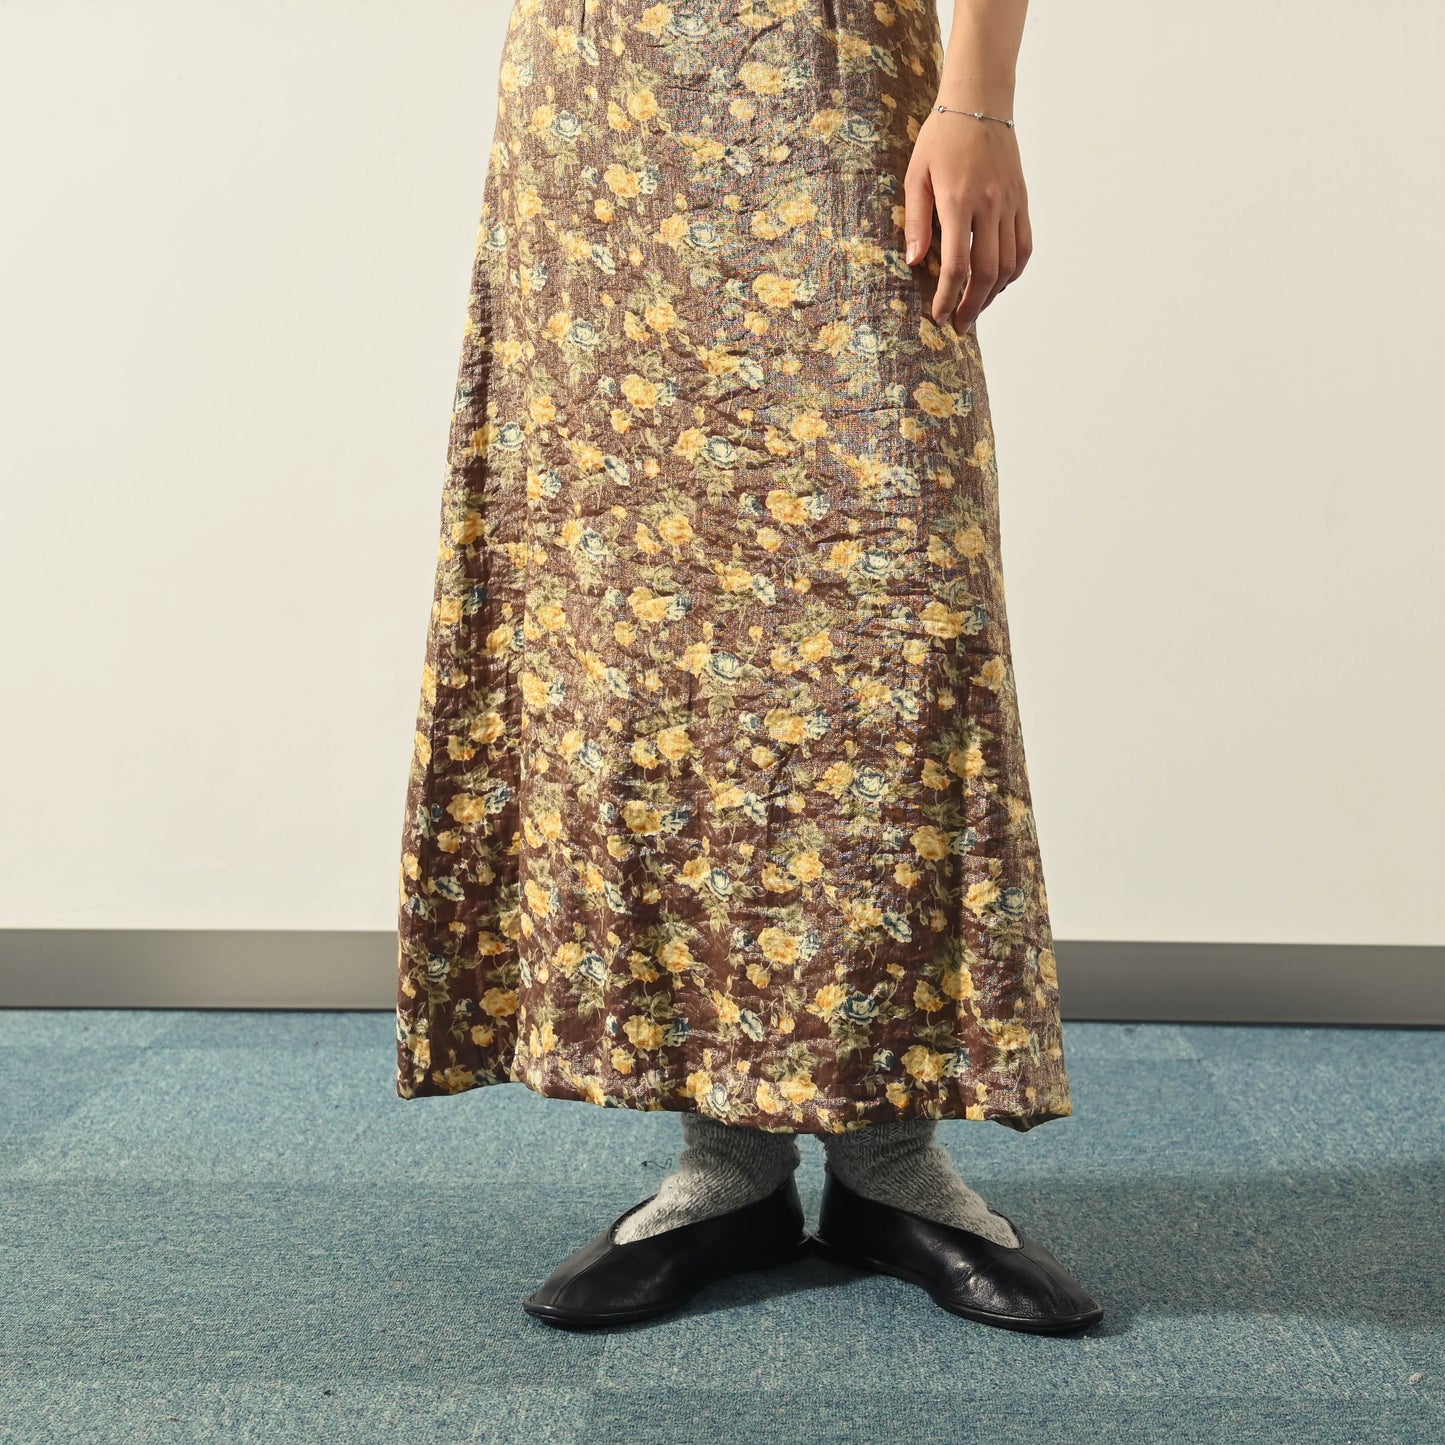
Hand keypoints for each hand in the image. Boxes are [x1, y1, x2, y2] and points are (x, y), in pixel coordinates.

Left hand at [904, 110, 1031, 331]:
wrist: (980, 102)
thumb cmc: (941, 138)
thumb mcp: (916, 175)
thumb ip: (916, 220)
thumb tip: (915, 262)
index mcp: (959, 200)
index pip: (958, 264)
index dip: (948, 297)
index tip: (938, 316)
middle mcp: (990, 205)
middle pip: (987, 272)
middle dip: (972, 307)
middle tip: (958, 326)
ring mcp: (1010, 204)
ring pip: (1010, 264)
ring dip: (993, 294)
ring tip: (975, 309)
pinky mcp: (1022, 201)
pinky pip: (1024, 246)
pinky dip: (1013, 272)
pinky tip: (996, 283)